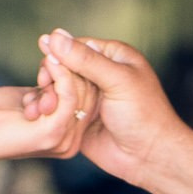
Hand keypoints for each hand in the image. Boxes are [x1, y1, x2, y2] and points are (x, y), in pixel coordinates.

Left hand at [0, 55, 92, 164]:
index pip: (90, 99)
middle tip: (47, 60)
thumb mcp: (31, 97)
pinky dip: (61, 75)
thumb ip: (51, 89)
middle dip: (71, 70)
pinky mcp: (51, 133)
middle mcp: (70, 143)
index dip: (78, 72)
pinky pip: (68, 97)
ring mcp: (63, 141)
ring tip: (44, 62)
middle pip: (90, 95)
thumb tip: (67, 65)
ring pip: (81, 94)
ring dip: (62, 70)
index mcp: (67, 136)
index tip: (58, 56)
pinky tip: (50, 62)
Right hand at [37, 28, 192, 193]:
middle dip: (52, 77)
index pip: (75, 46)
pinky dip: (50, 111)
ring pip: (58, 88)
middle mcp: (100, 74)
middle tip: (45, 89)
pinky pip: (58, 109)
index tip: (47, 68)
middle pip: (63, 67)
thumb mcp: (117, 81)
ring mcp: (89, 97)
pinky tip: (42, 115)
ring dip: (49, 95)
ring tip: (44, 106)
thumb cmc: (143, 115)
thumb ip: (86, 60)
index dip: (58, 55)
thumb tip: (54, 36)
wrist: (149, 157)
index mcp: (113, 56)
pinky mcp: (80, 118)